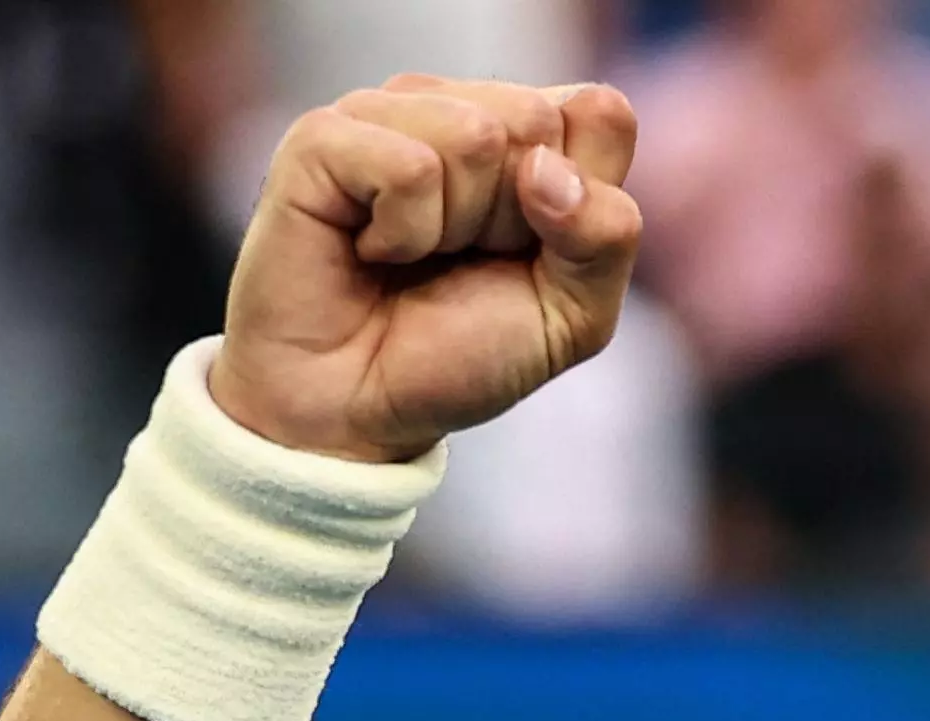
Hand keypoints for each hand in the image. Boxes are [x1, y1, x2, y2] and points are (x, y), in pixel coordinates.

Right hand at [209, 76, 641, 464]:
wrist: (362, 406)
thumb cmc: (462, 352)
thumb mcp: (574, 313)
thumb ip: (607, 236)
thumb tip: (547, 168)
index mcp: (527, 133)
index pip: (601, 114)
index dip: (583, 203)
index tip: (530, 251)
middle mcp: (455, 106)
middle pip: (536, 120)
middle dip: (516, 219)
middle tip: (463, 259)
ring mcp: (385, 113)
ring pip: (475, 136)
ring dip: (457, 227)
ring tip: (414, 255)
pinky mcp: (322, 138)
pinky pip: (408, 166)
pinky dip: (403, 232)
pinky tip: (371, 250)